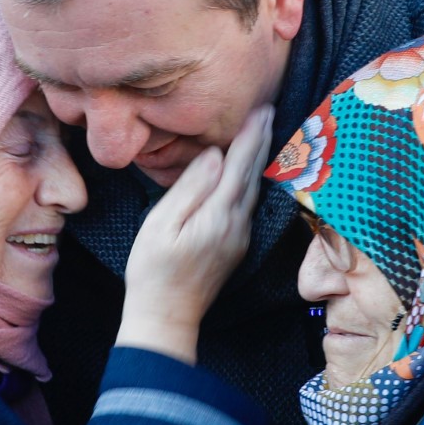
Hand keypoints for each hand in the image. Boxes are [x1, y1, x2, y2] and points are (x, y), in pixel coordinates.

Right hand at [117, 106, 273, 362]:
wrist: (167, 316)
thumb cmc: (154, 269)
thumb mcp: (162, 224)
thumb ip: (190, 188)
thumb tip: (214, 156)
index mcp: (219, 214)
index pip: (240, 165)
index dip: (251, 135)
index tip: (262, 108)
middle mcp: (237, 224)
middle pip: (253, 174)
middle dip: (262, 140)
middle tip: (270, 109)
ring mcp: (239, 236)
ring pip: (254, 189)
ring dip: (260, 158)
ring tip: (263, 131)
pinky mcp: (235, 245)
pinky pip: (248, 203)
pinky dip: (251, 179)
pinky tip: (247, 170)